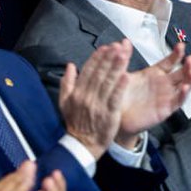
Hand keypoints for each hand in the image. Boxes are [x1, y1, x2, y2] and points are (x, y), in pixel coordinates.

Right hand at [59, 41, 130, 160]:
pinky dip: (120, 87)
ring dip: (116, 67)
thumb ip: (67, 83)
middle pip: (99, 73)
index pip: (88, 70)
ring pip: (108, 82)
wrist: (82, 145)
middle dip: (109, 58)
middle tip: (118, 45)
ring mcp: (98, 105)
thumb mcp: (64, 102)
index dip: (97, 57)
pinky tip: (126, 76)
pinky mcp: (109, 114)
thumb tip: (71, 65)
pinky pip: (115, 98)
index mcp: (77, 92)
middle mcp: (87, 96)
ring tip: (123, 54)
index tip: (106, 47)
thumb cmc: (75, 122)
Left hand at [117, 42, 190, 142]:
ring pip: (184, 86)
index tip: (180, 46)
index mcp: (154, 74)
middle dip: (188, 65)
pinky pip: (177, 101)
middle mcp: (163, 84)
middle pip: (182, 73)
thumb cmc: (120, 95)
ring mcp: (165, 96)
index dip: (177, 54)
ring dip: (190, 78)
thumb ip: (124, 57)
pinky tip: (185, 87)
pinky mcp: (165, 109)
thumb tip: (124, 42)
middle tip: (190, 59)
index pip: (171, 61)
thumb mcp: (121, 73)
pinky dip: (182, 94)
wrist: (115, 115)